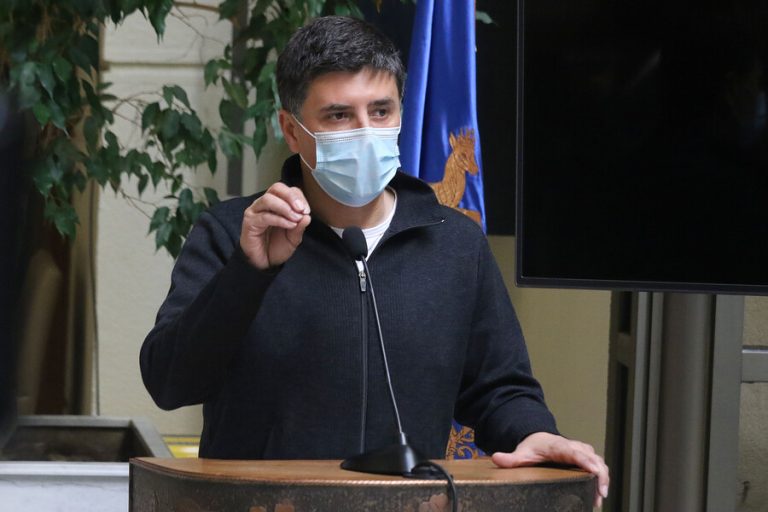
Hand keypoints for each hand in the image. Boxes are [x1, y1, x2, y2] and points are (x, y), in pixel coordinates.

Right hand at [240, 183, 310, 269]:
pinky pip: (265, 216)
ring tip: (295, 219)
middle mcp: (265, 204)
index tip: (306, 210)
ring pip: (269, 199)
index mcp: (277, 203)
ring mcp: (256, 211)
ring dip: (285, 208)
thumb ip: (300, 227)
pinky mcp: (250, 222)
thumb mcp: (293, 238)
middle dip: (291, 197)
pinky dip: (280, 220)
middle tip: (301, 210)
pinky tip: (289, 225)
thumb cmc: (276, 247)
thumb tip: (307, 217)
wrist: (264, 263)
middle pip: (277, 188)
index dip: (299, 197)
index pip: (288, 190)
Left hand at [491, 432, 609, 508]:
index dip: (585, 461)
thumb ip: (510, 458)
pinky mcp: (586, 457)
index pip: (574, 452)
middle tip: (600, 493)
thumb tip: (497, 458)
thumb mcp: (522, 453)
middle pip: (592, 457)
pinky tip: (600, 493)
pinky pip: (598, 465)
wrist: (540, 439)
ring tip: (601, 497)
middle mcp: (574, 447)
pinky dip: (602, 477)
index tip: (594, 471)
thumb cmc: (533, 447)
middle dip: (600, 474)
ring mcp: (582, 452)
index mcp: (559, 446)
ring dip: (603, 477)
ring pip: (598, 461)